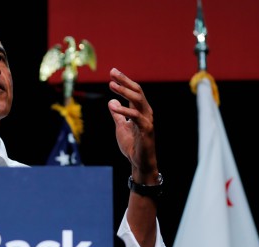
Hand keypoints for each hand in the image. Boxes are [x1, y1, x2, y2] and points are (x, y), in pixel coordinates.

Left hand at [107, 68, 158, 183]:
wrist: (139, 162)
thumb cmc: (132, 144)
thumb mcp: (121, 127)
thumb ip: (117, 115)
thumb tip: (111, 102)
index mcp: (140, 110)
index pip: (133, 91)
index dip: (124, 81)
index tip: (112, 72)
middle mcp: (146, 112)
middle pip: (137, 91)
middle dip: (124, 81)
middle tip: (112, 72)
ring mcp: (147, 120)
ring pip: (138, 100)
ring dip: (124, 91)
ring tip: (111, 85)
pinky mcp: (146, 130)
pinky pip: (136, 117)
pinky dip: (124, 111)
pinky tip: (113, 107)